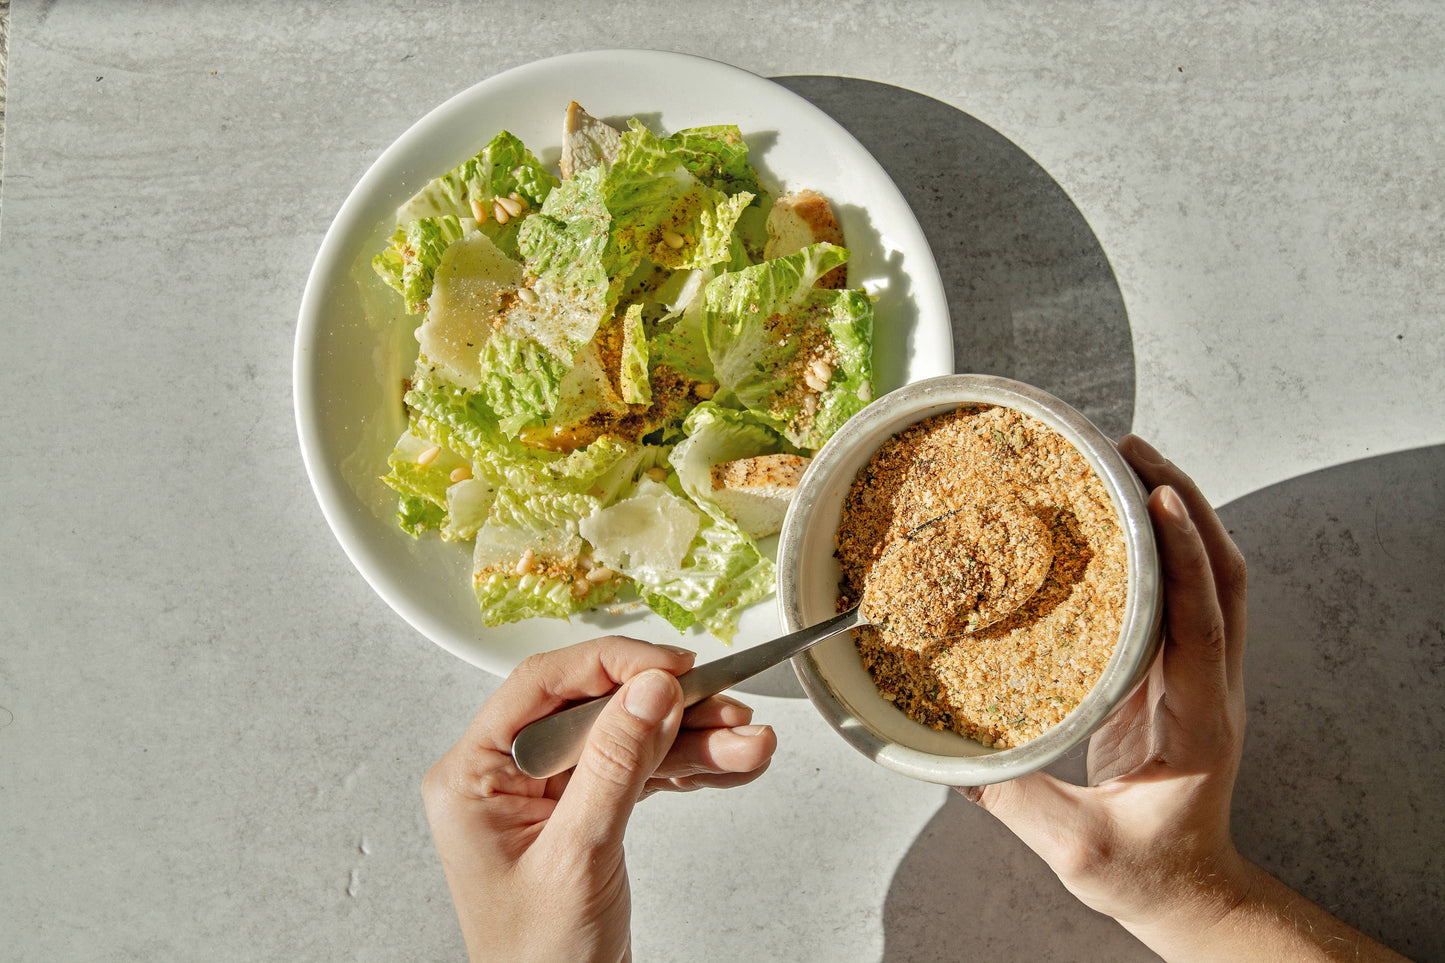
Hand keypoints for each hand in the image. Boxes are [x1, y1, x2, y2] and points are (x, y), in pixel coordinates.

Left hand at [423, 636, 776, 962]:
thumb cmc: (538, 961)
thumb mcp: (578, 855)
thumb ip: (615, 765)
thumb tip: (648, 691)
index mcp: (474, 775)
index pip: (543, 685)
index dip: (613, 665)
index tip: (672, 667)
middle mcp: (507, 775)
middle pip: (597, 709)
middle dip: (672, 711)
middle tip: (725, 709)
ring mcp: (547, 793)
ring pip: (629, 739)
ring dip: (694, 740)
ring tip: (747, 744)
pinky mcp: (584, 810)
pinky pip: (641, 770)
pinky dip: (688, 767)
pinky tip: (729, 762)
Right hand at [962, 434, 1249, 928]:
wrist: (1189, 890)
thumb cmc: (1146, 873)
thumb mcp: (1078, 849)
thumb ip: (1014, 802)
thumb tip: (946, 757)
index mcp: (1197, 723)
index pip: (1202, 623)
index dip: (1184, 557)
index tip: (1158, 497)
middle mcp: (1211, 687)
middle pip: (1222, 573)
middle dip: (1185, 501)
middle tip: (1129, 449)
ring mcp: (1201, 676)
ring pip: (1212, 574)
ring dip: (1180, 512)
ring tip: (1126, 462)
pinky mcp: (1178, 673)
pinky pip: (1183, 593)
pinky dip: (1162, 545)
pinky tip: (1117, 521)